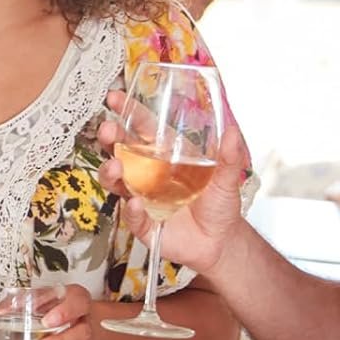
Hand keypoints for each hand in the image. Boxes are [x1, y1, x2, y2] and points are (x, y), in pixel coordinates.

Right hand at [97, 91, 247, 276]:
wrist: (221, 242)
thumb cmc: (219, 206)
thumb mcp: (228, 177)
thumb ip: (229, 156)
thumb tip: (232, 131)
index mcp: (166, 156)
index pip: (143, 129)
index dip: (128, 112)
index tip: (116, 97)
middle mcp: (148, 174)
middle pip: (121, 152)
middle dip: (111, 139)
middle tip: (107, 130)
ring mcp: (143, 198)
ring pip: (117, 183)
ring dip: (111, 173)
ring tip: (115, 167)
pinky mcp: (144, 224)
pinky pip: (132, 216)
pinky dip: (131, 210)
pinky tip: (135, 203)